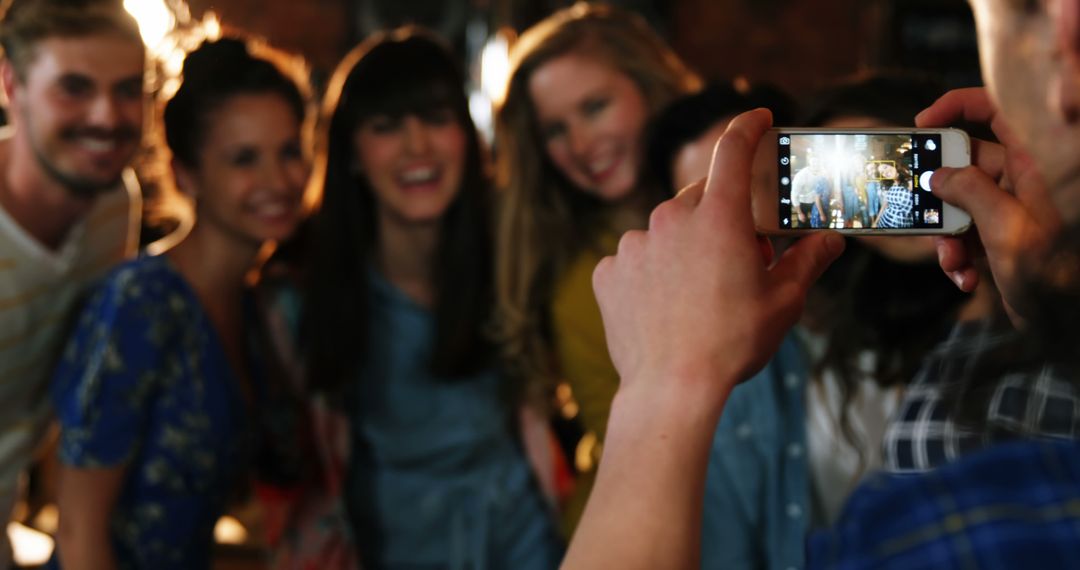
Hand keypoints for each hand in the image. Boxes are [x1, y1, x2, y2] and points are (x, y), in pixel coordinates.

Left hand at [592, 109, 844, 409]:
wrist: (671, 387)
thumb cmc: (733, 343)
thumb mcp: (783, 301)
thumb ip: (808, 260)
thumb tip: (832, 240)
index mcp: (719, 217)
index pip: (733, 150)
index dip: (747, 127)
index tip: (757, 117)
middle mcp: (670, 219)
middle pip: (701, 201)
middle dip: (722, 221)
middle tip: (739, 261)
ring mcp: (633, 244)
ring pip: (665, 233)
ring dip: (683, 250)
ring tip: (698, 297)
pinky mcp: (609, 271)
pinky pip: (635, 261)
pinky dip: (650, 275)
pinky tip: (663, 308)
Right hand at [916, 88, 1061, 325]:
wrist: (1072, 327)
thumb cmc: (1059, 275)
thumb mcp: (1007, 229)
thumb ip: (970, 193)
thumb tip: (938, 176)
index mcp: (1035, 163)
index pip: (998, 110)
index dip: (958, 107)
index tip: (921, 125)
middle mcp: (1023, 181)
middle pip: (965, 164)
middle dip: (939, 192)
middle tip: (919, 209)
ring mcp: (1011, 210)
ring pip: (959, 205)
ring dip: (945, 235)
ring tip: (954, 261)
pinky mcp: (1002, 238)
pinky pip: (966, 235)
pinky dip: (958, 257)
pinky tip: (967, 278)